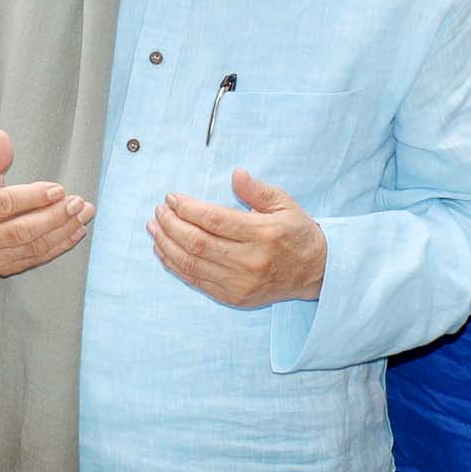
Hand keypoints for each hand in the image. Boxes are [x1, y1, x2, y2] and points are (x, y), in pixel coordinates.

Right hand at [0, 128, 93, 274]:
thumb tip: (2, 137)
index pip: (3, 204)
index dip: (33, 197)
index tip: (58, 189)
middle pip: (20, 230)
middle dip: (54, 217)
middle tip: (78, 203)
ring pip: (30, 247)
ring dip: (62, 231)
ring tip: (83, 215)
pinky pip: (33, 259)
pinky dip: (58, 247)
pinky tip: (75, 232)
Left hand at [148, 170, 327, 307]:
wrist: (316, 271)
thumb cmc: (297, 233)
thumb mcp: (284, 204)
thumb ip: (257, 190)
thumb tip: (236, 174)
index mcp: (263, 234)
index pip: (214, 220)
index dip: (188, 208)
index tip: (172, 198)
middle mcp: (250, 261)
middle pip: (197, 242)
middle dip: (171, 225)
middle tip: (158, 211)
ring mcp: (240, 283)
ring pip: (192, 264)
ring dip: (167, 245)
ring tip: (154, 228)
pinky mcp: (233, 297)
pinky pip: (196, 281)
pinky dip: (175, 266)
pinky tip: (164, 251)